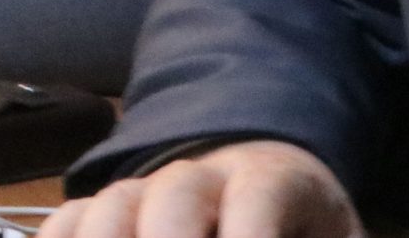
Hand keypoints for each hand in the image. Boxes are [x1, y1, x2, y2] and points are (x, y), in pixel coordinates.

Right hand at [41, 141, 361, 237]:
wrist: (261, 182)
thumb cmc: (304, 228)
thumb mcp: (339, 236)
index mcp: (270, 178)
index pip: (261, 197)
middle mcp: (199, 175)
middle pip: (177, 197)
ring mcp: (144, 189)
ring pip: (112, 207)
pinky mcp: (105, 209)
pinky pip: (70, 218)